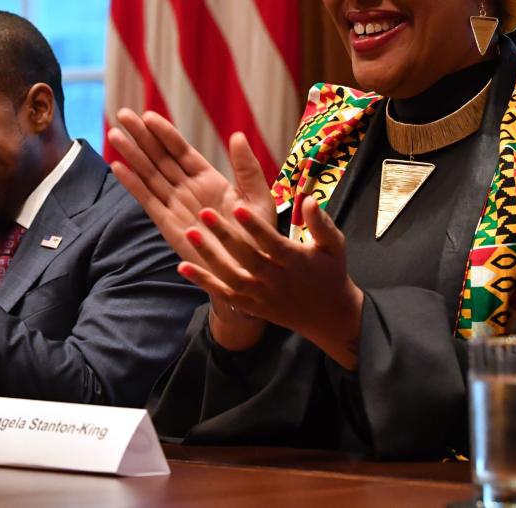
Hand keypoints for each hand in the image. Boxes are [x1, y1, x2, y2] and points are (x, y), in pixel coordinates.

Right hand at [107, 110, 274, 265]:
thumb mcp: (257, 199)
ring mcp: (176, 206)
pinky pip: (147, 201)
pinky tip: (118, 168)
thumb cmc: (258, 238)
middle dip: (141, 136)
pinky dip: (133, 185)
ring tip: (115, 134)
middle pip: (159, 157)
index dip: (165, 133)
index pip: (181, 151)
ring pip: (149, 175)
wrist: (249, 273)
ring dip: (132, 155)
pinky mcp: (168, 226)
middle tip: (122, 114)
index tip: (148, 115)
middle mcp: (188, 189)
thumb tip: (236, 136)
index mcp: (209, 179)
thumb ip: (247, 169)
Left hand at [181, 195, 363, 368]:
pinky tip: (182, 267)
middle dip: (225, 236)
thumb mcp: (334, 246)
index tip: (238, 208)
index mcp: (296, 261)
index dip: (255, 228)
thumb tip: (309, 199)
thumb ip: (321, 223)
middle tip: (204, 212)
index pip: (272, 243)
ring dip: (208, 257)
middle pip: (247, 258)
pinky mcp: (251, 306)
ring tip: (189, 234)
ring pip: (231, 278)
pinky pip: (224, 295)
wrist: (328, 317)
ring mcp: (261, 296)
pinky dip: (203, 282)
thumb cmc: (330, 272)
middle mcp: (276, 279)